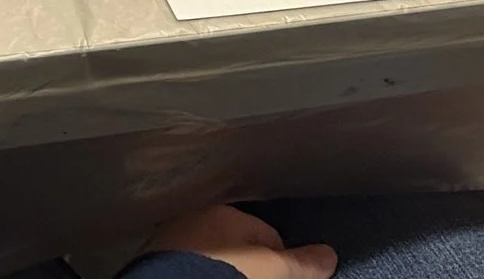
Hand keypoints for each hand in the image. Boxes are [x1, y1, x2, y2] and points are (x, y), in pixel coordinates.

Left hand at [143, 206, 336, 278]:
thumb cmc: (228, 274)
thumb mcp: (274, 270)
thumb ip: (302, 263)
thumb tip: (329, 255)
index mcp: (226, 213)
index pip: (267, 233)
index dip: (281, 259)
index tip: (285, 277)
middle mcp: (195, 217)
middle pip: (236, 241)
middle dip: (249, 261)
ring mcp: (171, 237)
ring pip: (209, 250)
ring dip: (221, 265)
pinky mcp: (154, 258)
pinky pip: (187, 261)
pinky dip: (197, 270)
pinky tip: (202, 278)